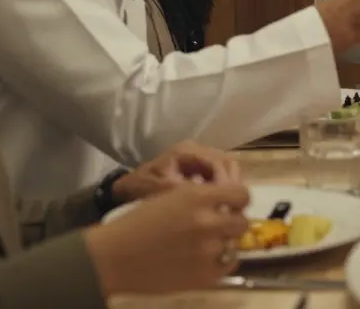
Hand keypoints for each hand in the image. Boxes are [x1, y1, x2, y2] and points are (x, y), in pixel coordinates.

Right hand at [85, 182, 250, 295]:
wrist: (113, 257)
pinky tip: (206, 259)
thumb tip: (222, 199)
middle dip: (232, 221)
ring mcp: (209, 250)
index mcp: (198, 197)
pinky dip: (222, 261)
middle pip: (242, 221)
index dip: (237, 199)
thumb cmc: (136, 223)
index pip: (242, 194)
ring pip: (236, 244)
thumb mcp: (170, 196)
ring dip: (225, 242)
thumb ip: (199, 197)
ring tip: (208, 243)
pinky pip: (229, 265)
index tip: (231, 204)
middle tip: (219, 225)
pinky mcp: (205, 275)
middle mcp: (209, 221)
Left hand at [111, 140, 241, 203]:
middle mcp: (196, 150)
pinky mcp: (198, 166)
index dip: (227, 185)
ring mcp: (198, 157)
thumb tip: (214, 201)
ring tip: (226, 208)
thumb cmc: (141, 188)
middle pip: (227, 164)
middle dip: (232, 186)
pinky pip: (219, 174)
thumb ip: (187, 192)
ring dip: (229, 188)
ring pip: (227, 169)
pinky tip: (218, 205)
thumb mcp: (161, 191)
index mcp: (186, 151)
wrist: (127, 187)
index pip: (219, 164)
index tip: (227, 205)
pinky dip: (223, 188)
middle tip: (231, 209)